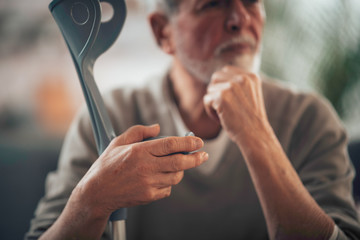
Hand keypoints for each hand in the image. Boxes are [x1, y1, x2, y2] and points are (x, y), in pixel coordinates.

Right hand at [75, 124, 207, 216]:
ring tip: (177, 165)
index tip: (199, 142)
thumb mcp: (119, 142)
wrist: (97, 192)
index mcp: (139, 151)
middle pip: (179, 162)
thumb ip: (139, 131)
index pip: (170, 145)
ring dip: (181, 170)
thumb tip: (158, 127)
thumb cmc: (108, 164)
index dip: (188, 143)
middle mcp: (145, 167)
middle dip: (195, 158)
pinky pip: (167, 189)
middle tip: (203, 155)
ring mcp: (147, 183)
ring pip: (175, 177)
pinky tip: (161, 177)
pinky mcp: (148, 196)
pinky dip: (168, 183)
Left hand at [203, 66, 269, 144]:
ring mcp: (232, 86)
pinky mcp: (222, 97)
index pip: (226, 71)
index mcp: (251, 76)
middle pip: (216, 77)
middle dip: (216, 91)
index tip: (229, 100)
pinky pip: (206, 100)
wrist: (255, 135)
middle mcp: (242, 78)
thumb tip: (216, 78)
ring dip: (213, 102)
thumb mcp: (250, 95)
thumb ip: (238, 85)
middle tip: (224, 106)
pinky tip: (220, 119)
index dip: (223, 85)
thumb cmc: (250, 120)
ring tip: (224, 114)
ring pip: (210, 89)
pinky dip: (210, 111)